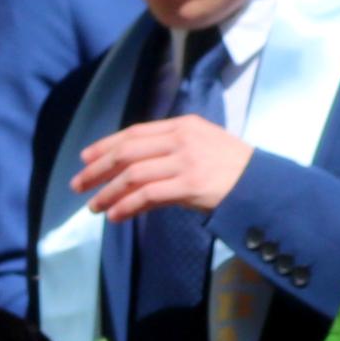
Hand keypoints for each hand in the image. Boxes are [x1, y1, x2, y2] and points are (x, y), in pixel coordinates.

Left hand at [71, 115, 253, 221]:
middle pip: (127, 152)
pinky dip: (127, 205)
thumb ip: (168, 150)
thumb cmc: (230, 167)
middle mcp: (181, 139)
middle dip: (97, 169)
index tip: (85, 158)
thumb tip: (129, 171)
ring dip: (108, 192)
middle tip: (78, 185)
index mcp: (183, 125)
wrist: (261, 183)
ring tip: (93, 206)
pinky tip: (116, 215)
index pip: (134, 132)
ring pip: (133, 175)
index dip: (105, 145)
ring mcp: (186, 161)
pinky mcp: (189, 184)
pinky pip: (147, 195)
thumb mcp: (200, 145)